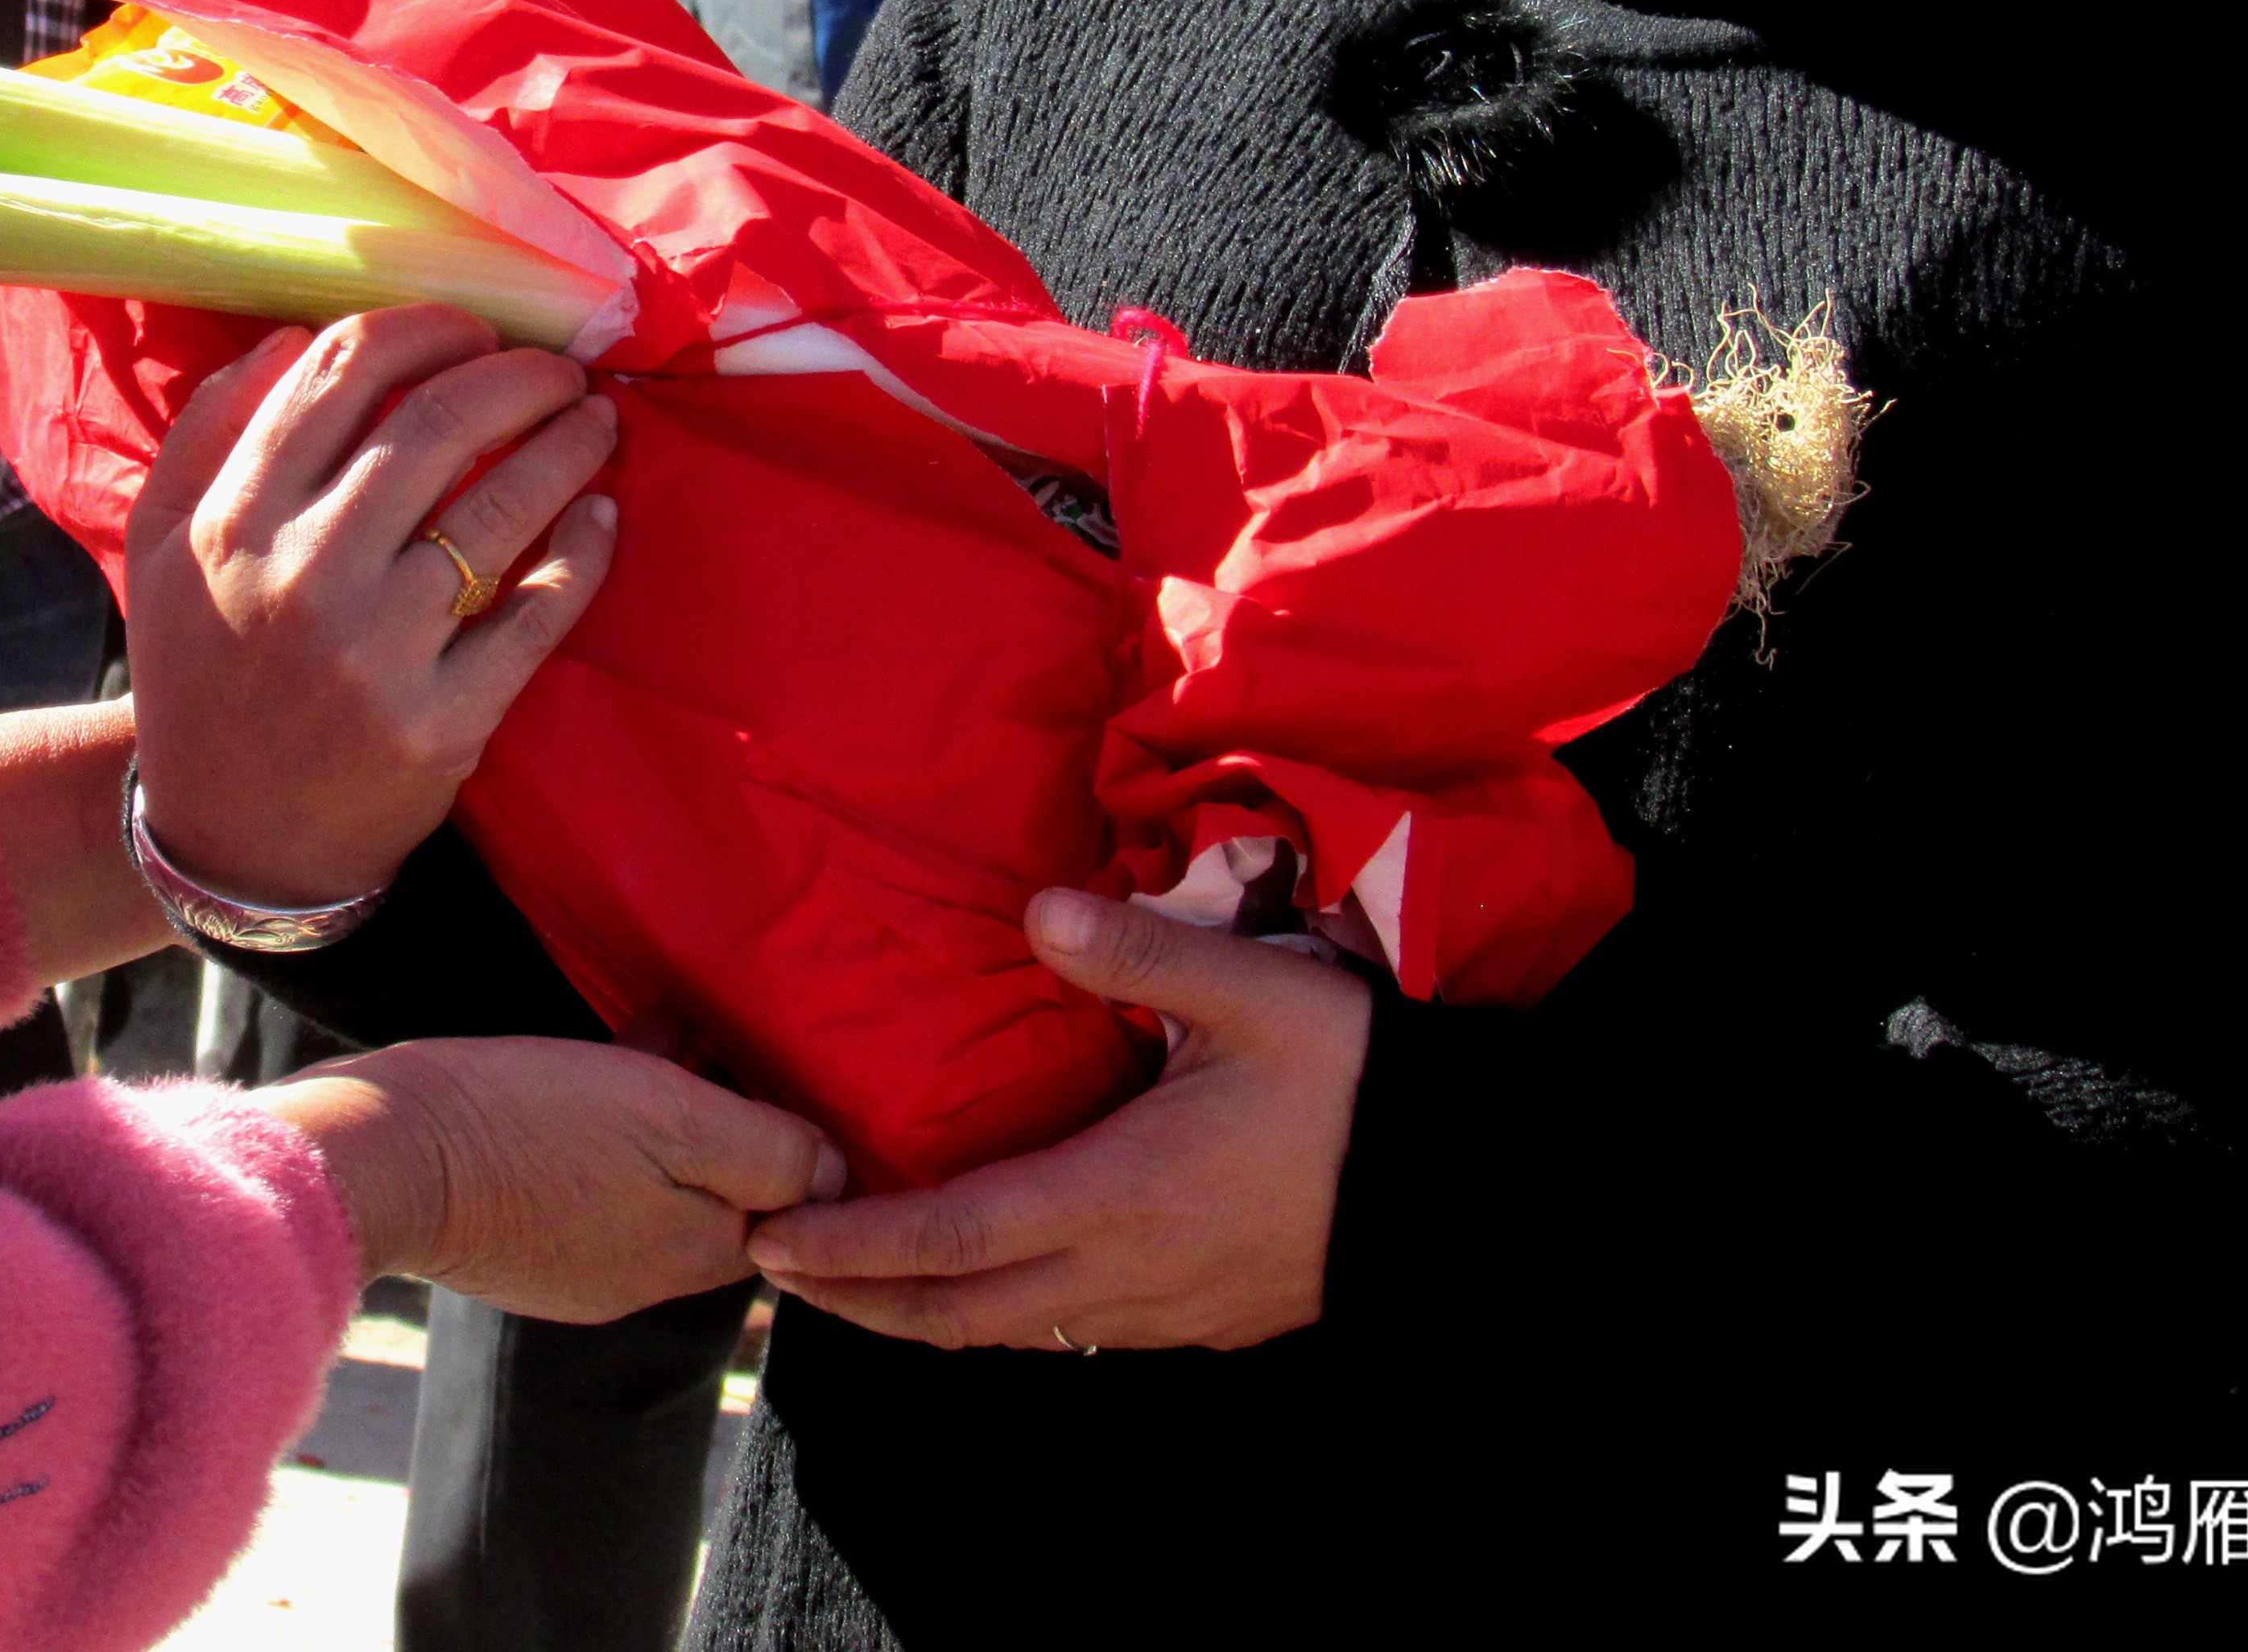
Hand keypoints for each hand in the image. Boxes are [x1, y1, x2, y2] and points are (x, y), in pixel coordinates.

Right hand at [124, 306, 618, 907]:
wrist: (236, 842)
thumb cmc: (205, 675)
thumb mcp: (162, 547)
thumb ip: (209, 432)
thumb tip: (296, 336)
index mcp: (234, 523)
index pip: (344, 375)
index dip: (424, 330)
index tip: (470, 330)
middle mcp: (306, 578)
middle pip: (437, 425)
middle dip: (517, 375)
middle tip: (555, 369)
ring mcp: (381, 653)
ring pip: (500, 508)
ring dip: (566, 445)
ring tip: (593, 420)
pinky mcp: (447, 720)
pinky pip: (538, 613)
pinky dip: (585, 548)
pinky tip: (602, 510)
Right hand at [264, 1037, 844, 1322]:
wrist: (383, 1158)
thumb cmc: (534, 1124)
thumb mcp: (673, 1117)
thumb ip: (765, 1151)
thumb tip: (834, 1175)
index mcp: (697, 1253)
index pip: (787, 1205)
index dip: (786, 1131)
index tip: (766, 1065)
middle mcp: (647, 1277)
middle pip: (720, 1191)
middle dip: (725, 1118)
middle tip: (708, 1037)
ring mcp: (580, 1268)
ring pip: (656, 1183)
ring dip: (665, 1115)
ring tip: (652, 1034)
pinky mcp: (524, 1244)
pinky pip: (594, 1185)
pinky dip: (606, 1133)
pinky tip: (586, 1069)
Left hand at [742, 889, 1371, 1352]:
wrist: (1470, 1187)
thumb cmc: (1355, 1082)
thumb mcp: (1254, 995)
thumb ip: (1139, 956)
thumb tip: (1037, 909)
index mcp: (1119, 1196)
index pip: (952, 1238)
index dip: (857, 1246)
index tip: (777, 1239)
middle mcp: (1125, 1275)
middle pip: (960, 1313)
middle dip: (861, 1301)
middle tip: (778, 1276)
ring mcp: (1164, 1312)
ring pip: (1014, 1337)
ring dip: (924, 1316)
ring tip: (856, 1284)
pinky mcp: (1200, 1324)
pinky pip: (1072, 1335)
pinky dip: (1000, 1318)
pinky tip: (982, 1283)